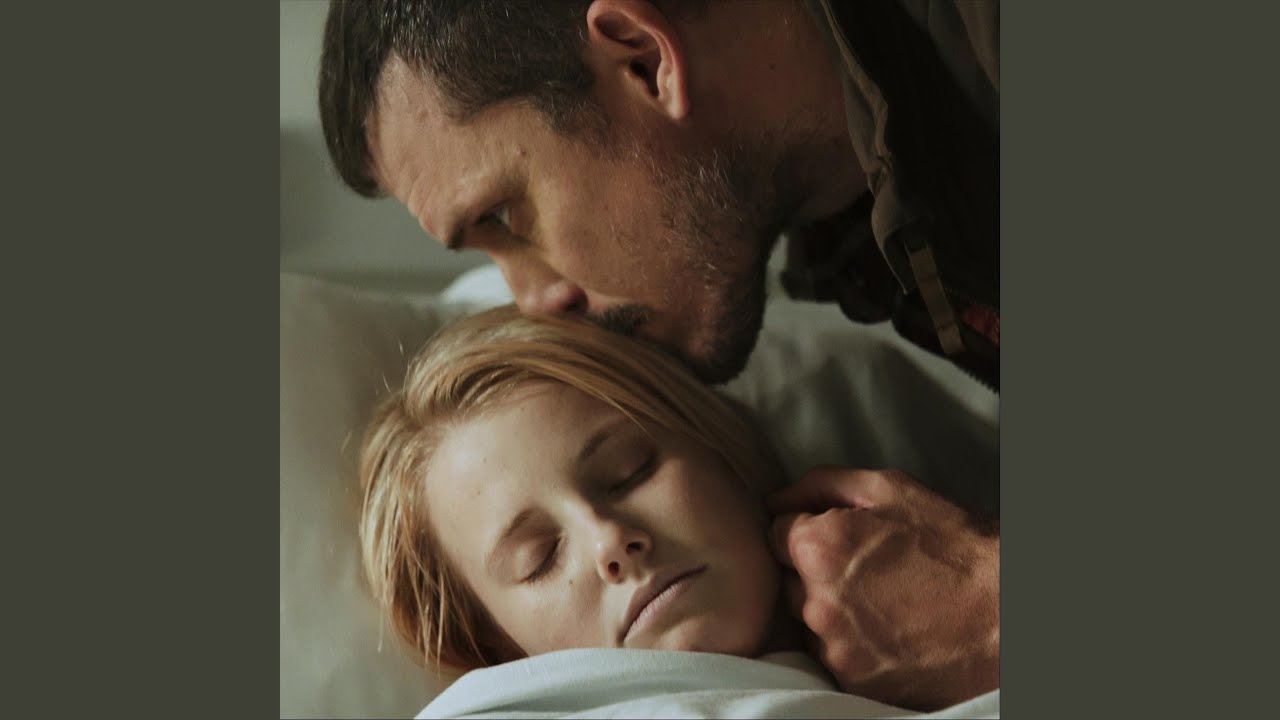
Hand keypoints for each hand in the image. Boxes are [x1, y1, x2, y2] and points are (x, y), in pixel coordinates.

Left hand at [767, 466, 998, 711]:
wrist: (1006, 615)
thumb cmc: (953, 545)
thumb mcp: (891, 489)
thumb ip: (822, 485)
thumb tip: (777, 498)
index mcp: (819, 547)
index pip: (774, 532)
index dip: (805, 529)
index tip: (837, 536)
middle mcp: (816, 601)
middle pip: (788, 579)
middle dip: (814, 570)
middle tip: (865, 568)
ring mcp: (834, 647)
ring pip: (808, 620)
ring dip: (830, 609)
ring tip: (882, 600)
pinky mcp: (853, 681)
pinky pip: (831, 654)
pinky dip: (850, 642)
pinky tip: (888, 628)